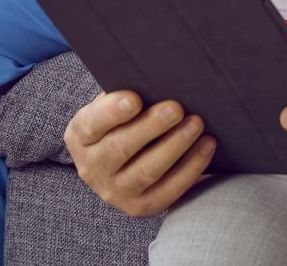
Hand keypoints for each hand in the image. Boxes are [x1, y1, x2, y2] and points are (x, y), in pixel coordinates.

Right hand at [65, 90, 215, 217]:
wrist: (117, 164)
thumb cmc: (120, 122)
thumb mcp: (111, 107)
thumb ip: (124, 96)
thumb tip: (158, 79)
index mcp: (79, 137)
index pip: (92, 124)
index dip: (112, 112)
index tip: (135, 98)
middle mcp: (92, 168)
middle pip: (121, 148)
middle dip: (151, 127)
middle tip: (176, 108)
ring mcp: (114, 192)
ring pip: (146, 171)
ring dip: (175, 146)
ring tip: (196, 124)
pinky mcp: (140, 207)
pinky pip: (168, 190)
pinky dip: (190, 167)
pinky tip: (207, 145)